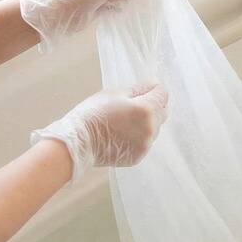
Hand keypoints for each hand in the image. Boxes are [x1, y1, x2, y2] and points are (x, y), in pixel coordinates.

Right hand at [31, 83, 168, 182]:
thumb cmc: (93, 114)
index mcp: (146, 110)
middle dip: (153, 105)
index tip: (145, 90)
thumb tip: (152, 86)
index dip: (154, 89)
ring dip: (146, 123)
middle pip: (162, 112)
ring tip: (124, 122)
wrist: (79, 142)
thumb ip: (138, 89)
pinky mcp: (139, 156)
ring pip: (155, 129)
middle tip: (133, 105)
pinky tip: (121, 134)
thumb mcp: (114, 93)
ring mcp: (146, 145)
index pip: (163, 94)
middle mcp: (150, 129)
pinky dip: (138, 137)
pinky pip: (145, 142)